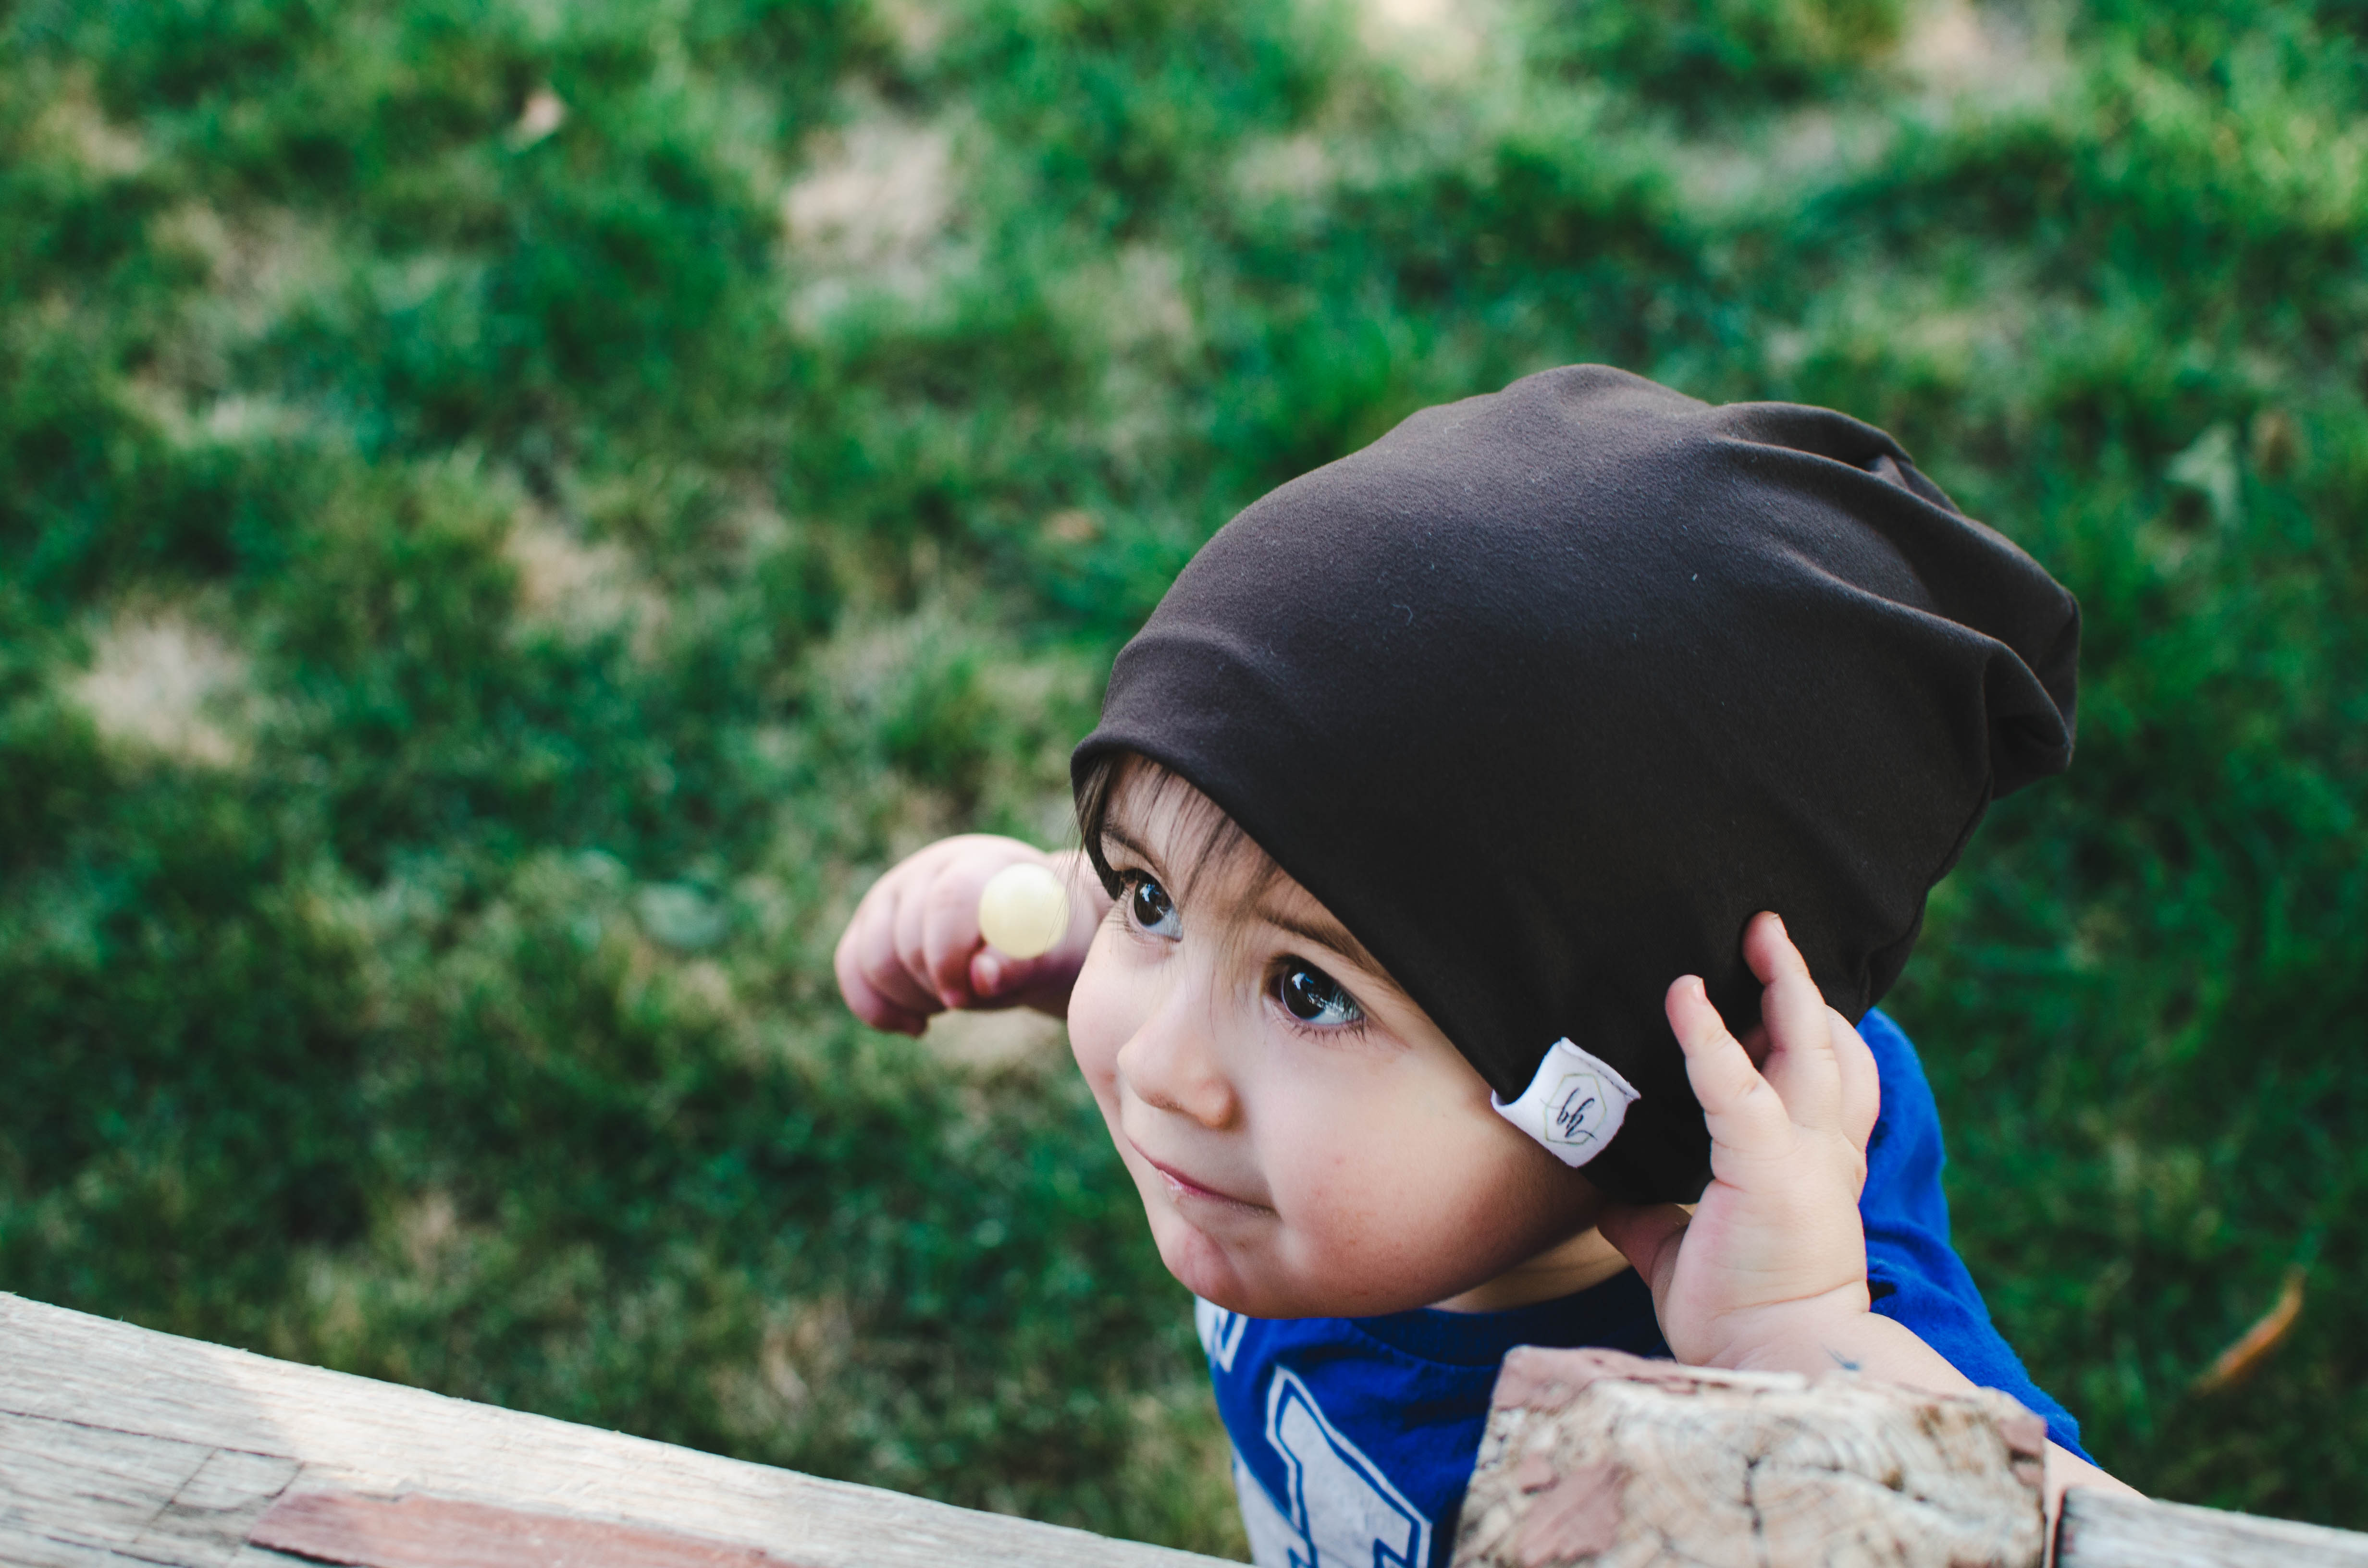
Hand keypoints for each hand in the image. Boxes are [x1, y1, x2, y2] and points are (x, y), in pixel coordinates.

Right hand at [833, 836, 1106, 1035]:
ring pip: (871, 960)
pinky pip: (850, 970)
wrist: (1025, 931)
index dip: (949, 955)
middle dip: (935, 985)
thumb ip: (1021, 963)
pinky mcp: (867, 925)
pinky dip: (878, 1009)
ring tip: (953, 999)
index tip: (965, 998)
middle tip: (969, 999)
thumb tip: (981, 979)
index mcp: (978, 863)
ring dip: (911, 998)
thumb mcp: (1046, 952)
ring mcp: (890, 896)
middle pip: (904, 938)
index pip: (948, 900)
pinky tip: (918, 1026)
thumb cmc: (1040, 938)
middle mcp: (925, 871)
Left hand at [1596, 912, 1881, 1371]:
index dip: (1807, 1030)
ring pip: (1810, 1047)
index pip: (1829, 1082)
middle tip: (1769, 931)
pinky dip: (1707, 1036)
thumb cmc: (1737, 1314)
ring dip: (1784, 984)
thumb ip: (1653, 1218)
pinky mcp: (1771, 1166)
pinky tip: (1683, 995)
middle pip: (1829, 1047)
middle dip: (1803, 984)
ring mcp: (1807, 1156)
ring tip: (1759, 933)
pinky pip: (1736, 1085)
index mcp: (1814, 1169)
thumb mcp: (1683, 1253)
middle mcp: (1826, 1153)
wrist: (1769, 1363)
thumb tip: (1609, 1198)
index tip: (1775, 989)